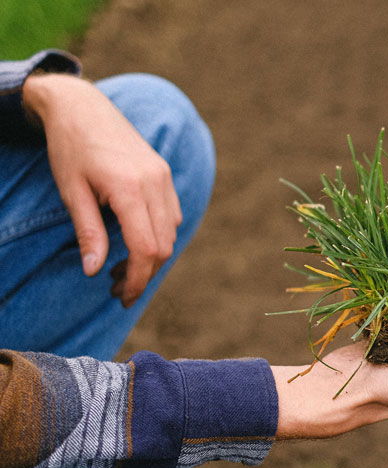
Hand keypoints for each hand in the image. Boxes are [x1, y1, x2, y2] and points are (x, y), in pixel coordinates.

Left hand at [22, 73, 181, 307]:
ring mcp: (164, 179)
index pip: (145, 248)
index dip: (136, 278)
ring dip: (151, 259)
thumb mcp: (72, 191)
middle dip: (143, 274)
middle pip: (163, 247)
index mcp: (129, 187)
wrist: (83, 106)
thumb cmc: (70, 147)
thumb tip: (94, 271)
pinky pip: (172, 218)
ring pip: (171, 235)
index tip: (121, 296)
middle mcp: (155, 183)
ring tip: (121, 269)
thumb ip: (88, 233)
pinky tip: (135, 243)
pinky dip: (158, 238)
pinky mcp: (165, 176)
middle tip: (118, 290)